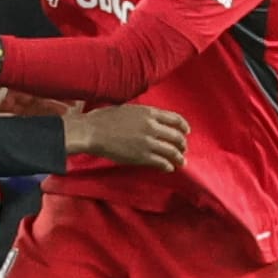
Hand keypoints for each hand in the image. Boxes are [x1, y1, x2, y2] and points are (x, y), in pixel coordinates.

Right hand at [63, 105, 189, 171]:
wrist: (91, 132)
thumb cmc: (103, 119)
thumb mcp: (128, 109)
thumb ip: (143, 114)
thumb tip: (151, 119)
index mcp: (149, 113)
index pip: (175, 119)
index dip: (183, 126)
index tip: (186, 132)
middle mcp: (152, 127)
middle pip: (177, 137)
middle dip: (182, 145)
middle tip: (182, 150)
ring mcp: (148, 142)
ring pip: (172, 151)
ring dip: (178, 158)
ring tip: (180, 162)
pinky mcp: (141, 156)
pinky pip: (161, 162)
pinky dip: (167, 166)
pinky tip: (168, 168)